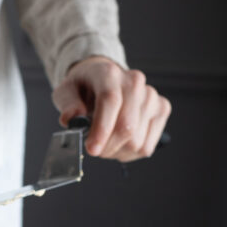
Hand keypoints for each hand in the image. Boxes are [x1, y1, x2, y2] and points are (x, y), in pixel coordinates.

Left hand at [52, 56, 170, 161]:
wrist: (105, 80)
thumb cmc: (84, 88)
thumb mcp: (65, 91)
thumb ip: (67, 104)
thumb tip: (73, 118)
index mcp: (109, 73)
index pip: (111, 100)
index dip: (102, 129)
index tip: (92, 149)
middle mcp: (134, 81)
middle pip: (127, 126)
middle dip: (107, 146)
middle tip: (95, 149)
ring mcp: (151, 96)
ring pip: (137, 141)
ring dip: (117, 151)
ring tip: (107, 143)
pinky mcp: (161, 109)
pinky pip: (147, 146)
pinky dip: (130, 153)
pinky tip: (120, 143)